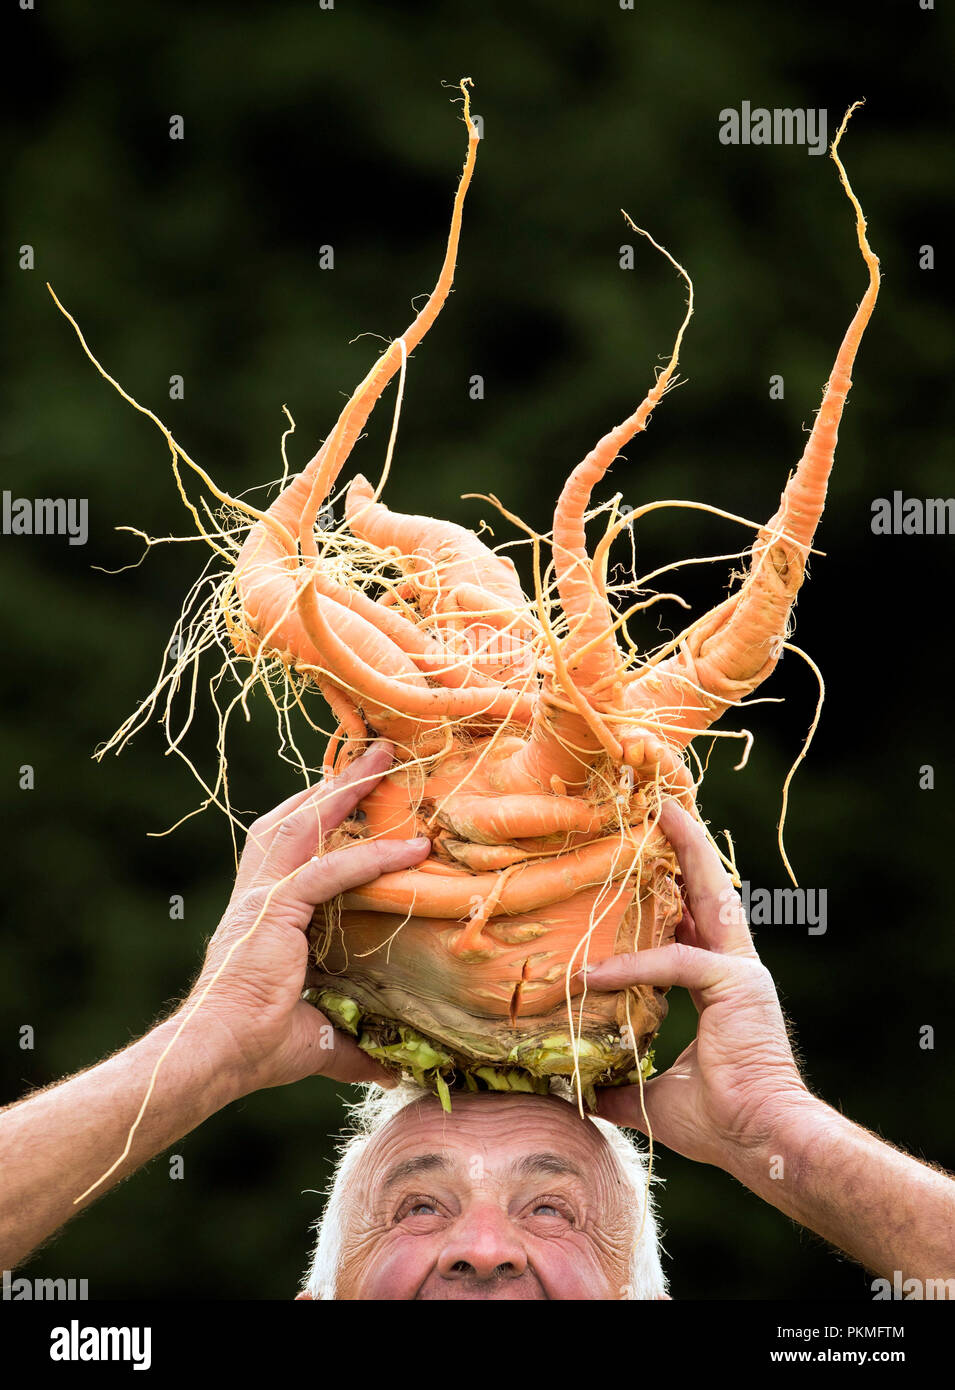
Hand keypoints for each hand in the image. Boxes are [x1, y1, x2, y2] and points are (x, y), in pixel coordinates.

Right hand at [179, 742, 429, 1096]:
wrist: (217, 1057)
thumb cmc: (257, 1051)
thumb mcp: (319, 1038)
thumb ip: (356, 1042)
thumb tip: (395, 1065)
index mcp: (262, 913)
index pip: (288, 846)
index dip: (316, 813)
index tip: (350, 789)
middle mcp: (257, 894)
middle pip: (294, 818)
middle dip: (332, 783)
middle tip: (372, 752)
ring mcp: (262, 898)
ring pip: (305, 825)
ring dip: (345, 790)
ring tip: (382, 760)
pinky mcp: (275, 912)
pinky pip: (330, 872)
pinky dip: (371, 857)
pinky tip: (412, 850)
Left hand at [585, 800, 813, 1168]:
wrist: (764, 1143)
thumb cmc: (722, 1123)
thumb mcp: (656, 1098)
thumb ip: (618, 1084)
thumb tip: (577, 1091)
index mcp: (721, 986)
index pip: (694, 926)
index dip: (672, 896)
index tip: (644, 875)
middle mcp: (735, 969)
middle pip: (710, 894)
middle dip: (687, 850)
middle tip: (662, 810)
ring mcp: (741, 973)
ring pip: (710, 900)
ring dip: (687, 854)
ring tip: (664, 814)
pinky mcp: (736, 985)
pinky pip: (675, 964)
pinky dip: (633, 965)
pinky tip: (594, 974)